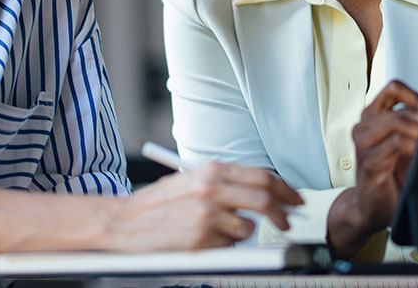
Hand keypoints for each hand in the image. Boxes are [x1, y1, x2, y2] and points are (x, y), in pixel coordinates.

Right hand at [107, 162, 302, 249]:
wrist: (123, 221)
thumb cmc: (156, 204)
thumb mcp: (191, 181)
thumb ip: (224, 183)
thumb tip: (261, 191)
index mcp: (211, 170)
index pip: (262, 176)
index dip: (285, 189)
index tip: (295, 199)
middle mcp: (212, 188)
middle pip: (265, 198)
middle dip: (284, 213)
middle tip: (289, 221)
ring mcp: (208, 215)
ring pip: (247, 228)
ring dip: (241, 233)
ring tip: (219, 231)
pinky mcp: (201, 239)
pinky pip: (228, 246)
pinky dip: (222, 246)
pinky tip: (202, 240)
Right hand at [327, 80, 417, 256]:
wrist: (372, 208)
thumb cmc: (390, 176)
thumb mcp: (404, 144)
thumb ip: (415, 125)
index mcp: (372, 116)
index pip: (394, 88)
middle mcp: (364, 126)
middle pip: (401, 109)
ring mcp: (363, 143)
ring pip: (398, 122)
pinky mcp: (368, 161)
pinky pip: (396, 143)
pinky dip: (415, 145)